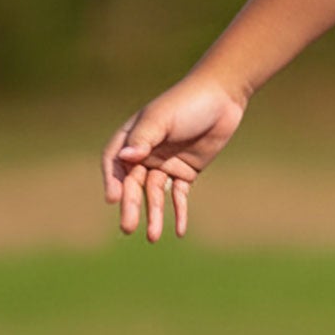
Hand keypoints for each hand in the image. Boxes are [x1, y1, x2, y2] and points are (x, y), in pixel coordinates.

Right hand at [100, 73, 247, 242]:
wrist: (223, 98)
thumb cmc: (187, 103)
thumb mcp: (163, 118)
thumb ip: (144, 138)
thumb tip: (125, 158)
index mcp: (132, 137)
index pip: (114, 163)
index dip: (112, 180)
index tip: (113, 198)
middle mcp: (145, 153)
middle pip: (133, 183)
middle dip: (131, 205)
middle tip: (128, 227)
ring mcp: (165, 163)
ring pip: (155, 194)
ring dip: (154, 214)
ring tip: (153, 237)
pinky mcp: (186, 171)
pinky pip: (179, 195)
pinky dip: (178, 212)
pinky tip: (179, 230)